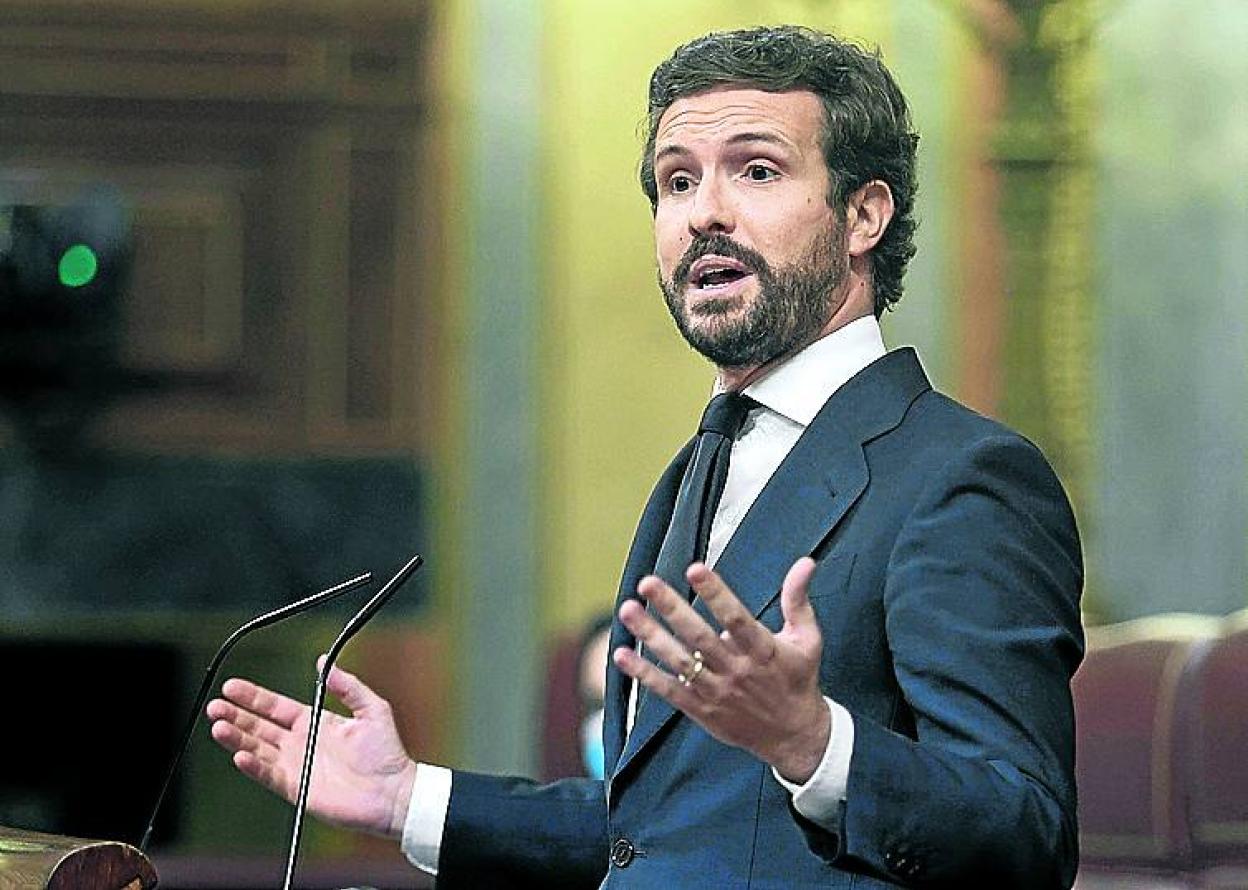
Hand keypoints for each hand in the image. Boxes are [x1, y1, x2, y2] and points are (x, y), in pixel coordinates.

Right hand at [206, 656, 416, 838]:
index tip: (231, 686)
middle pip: (259, 727)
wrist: (394, 792)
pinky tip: (239, 756)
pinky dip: (254, 767)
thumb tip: (324, 662)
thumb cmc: (387, 752)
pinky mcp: (297, 788)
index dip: (253, 697)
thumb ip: (348, 685)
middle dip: (236, 716)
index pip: (275, 707)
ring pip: (258, 749)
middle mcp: (300, 743)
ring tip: (218, 726)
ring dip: (237, 739)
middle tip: (215, 706)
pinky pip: (269, 775)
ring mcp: (296, 766)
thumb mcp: (371, 708)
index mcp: (315, 721)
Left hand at [613, 557, 829, 783]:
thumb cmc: (798, 681)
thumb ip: (798, 600)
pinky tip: (622, 656)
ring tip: (629, 610)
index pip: (736, 618)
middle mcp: (737, 670)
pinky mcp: (702, 709)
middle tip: (648, 583)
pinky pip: (669, 690)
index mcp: (763, 650)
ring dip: (651, 636)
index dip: (715, 593)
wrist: (794, 736)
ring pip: (679, 661)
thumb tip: (805, 563)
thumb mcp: (808, 639)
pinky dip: (644, 674)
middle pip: (700, 636)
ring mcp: (717, 691)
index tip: (695, 569)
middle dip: (672, 608)